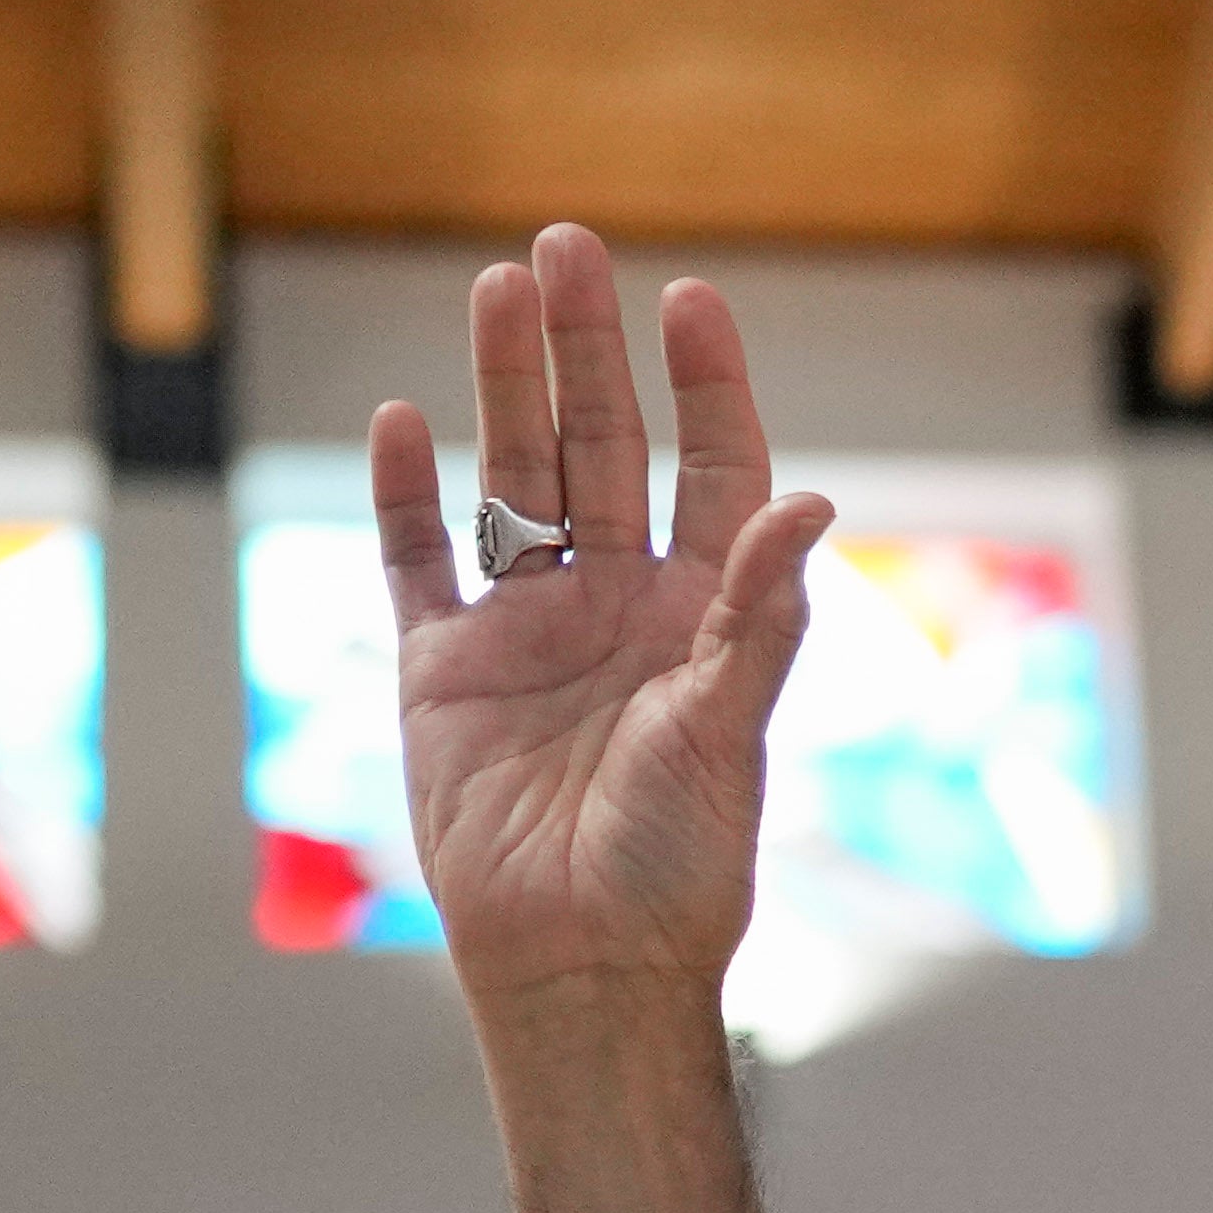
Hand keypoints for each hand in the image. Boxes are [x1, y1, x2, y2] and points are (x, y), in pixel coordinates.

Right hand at [378, 228, 830, 1013]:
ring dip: (505, 386)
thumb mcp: (727, 732)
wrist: (578, 966)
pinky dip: (406, 496)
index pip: (710, 469)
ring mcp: (529, 632)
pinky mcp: (446, 675)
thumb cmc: (674, 865)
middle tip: (568, 246)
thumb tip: (811, 504)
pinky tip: (401, 419)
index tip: (687, 301)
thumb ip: (758, 617)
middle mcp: (619, 605)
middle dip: (586, 350)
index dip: (702, 386)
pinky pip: (419, 565)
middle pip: (601, 447)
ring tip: (497, 287)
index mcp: (704, 613)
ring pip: (513, 479)